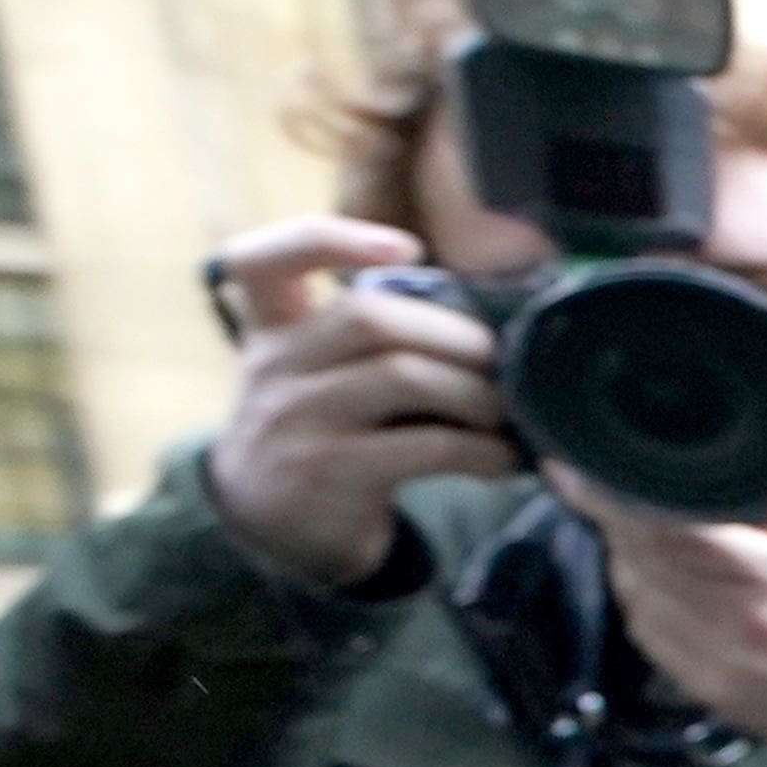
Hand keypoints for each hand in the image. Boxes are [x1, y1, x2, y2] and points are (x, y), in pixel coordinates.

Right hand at [202, 216, 515, 586]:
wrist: (267, 527)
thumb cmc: (318, 431)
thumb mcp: (313, 372)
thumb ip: (364, 337)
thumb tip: (486, 323)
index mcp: (270, 328)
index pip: (263, 260)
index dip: (331, 240)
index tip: (406, 249)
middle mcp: (274, 366)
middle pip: (369, 317)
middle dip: (453, 333)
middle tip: (498, 361)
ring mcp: (298, 420)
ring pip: (404, 376)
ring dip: (475, 393)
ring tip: (504, 413)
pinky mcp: (332, 473)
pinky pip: (426, 447)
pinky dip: (481, 450)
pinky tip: (501, 459)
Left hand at [546, 461, 766, 754]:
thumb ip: (762, 511)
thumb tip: (697, 466)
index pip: (675, 528)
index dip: (617, 498)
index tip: (574, 469)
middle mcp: (739, 622)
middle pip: (645, 556)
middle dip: (614, 516)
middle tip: (596, 482)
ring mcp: (715, 660)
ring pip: (636, 590)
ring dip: (627, 555)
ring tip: (640, 531)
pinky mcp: (700, 687)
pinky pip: (645, 627)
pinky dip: (640, 595)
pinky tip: (658, 580)